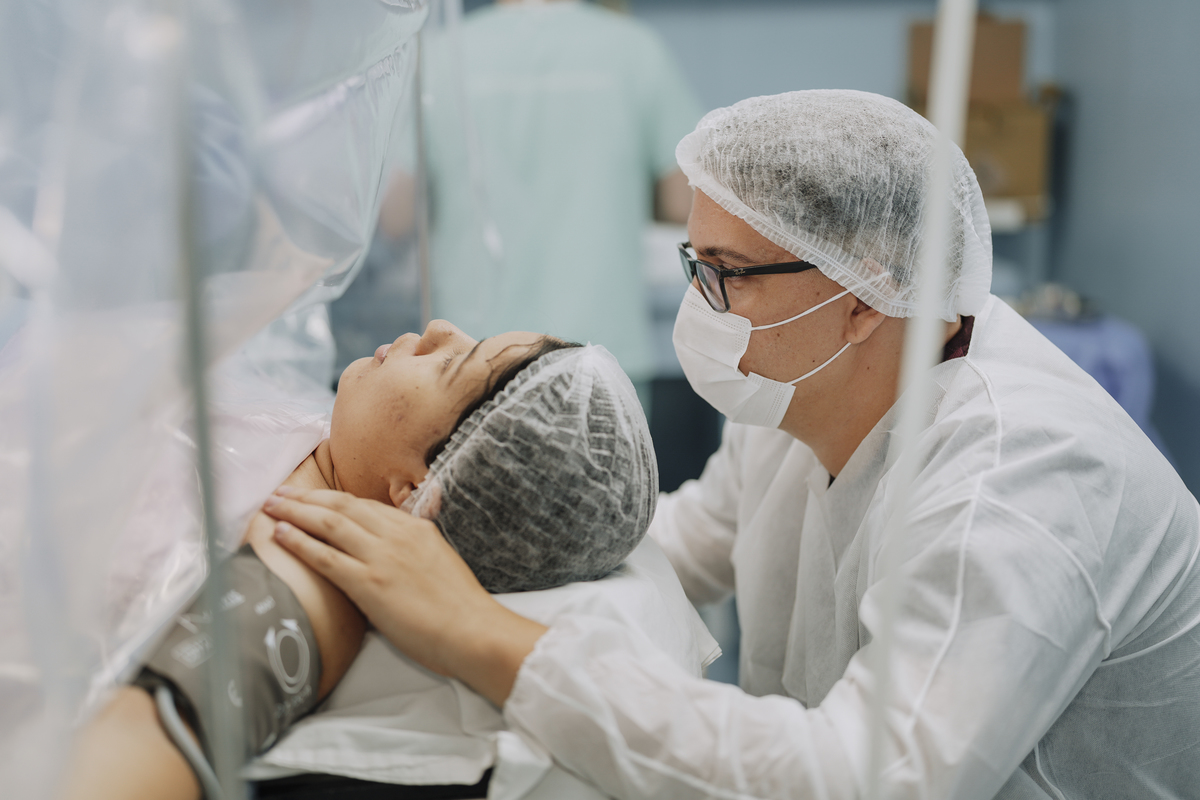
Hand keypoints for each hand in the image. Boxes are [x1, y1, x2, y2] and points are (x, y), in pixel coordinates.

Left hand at [261, 487, 545, 704]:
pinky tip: (282, 535)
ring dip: (295, 512)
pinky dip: (300, 543)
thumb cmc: (460, 606)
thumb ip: (414, 549)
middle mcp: (396, 534)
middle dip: (307, 497)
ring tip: (272, 507)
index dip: (332, 498)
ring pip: (329, 523)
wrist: (473, 630)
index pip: (364, 505)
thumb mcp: (439, 562)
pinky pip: (326, 557)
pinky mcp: (370, 583)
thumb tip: (392, 553)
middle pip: (342, 506)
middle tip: (280, 493)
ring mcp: (382, 557)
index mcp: (415, 528)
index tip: (311, 495)